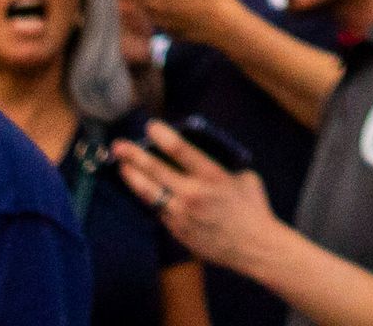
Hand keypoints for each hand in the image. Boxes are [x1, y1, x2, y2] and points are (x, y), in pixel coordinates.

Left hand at [115, 124, 285, 272]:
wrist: (254, 247)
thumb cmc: (253, 209)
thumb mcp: (245, 178)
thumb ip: (222, 168)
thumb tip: (206, 159)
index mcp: (212, 178)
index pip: (182, 151)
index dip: (164, 137)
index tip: (150, 126)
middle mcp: (193, 195)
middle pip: (156, 172)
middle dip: (134, 156)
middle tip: (118, 146)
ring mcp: (182, 215)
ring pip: (150, 194)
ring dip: (134, 179)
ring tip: (121, 167)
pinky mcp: (177, 231)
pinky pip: (159, 211)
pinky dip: (151, 199)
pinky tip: (143, 190)